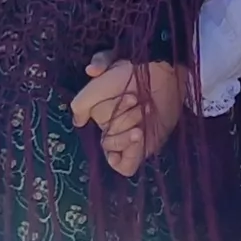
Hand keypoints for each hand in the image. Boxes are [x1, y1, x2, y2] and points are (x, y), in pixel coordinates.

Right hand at [70, 55, 190, 176]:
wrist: (162, 75)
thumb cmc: (130, 75)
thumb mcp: (97, 85)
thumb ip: (80, 104)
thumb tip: (78, 123)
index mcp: (98, 115)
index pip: (88, 126)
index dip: (105, 112)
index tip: (128, 97)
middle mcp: (111, 129)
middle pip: (103, 138)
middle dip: (122, 118)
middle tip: (137, 100)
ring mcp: (127, 140)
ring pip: (112, 151)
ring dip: (127, 132)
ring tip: (145, 113)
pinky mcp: (142, 149)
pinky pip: (126, 166)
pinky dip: (130, 154)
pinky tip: (139, 136)